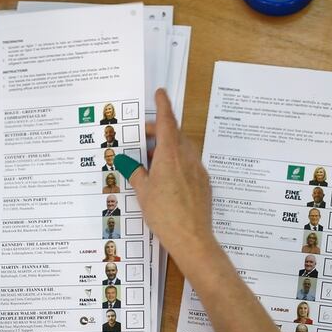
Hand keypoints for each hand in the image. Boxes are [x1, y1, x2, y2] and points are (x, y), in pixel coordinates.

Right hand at [130, 89, 219, 265]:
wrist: (192, 238)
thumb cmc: (165, 215)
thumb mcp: (142, 192)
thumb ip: (135, 172)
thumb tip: (127, 161)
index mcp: (170, 155)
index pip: (167, 122)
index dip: (162, 106)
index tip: (160, 93)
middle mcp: (187, 158)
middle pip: (175, 134)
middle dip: (160, 131)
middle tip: (144, 137)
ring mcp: (198, 170)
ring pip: (183, 149)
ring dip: (167, 148)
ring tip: (151, 160)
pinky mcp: (203, 183)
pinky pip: (189, 164)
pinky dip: (176, 162)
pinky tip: (165, 177)